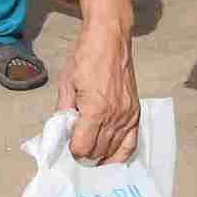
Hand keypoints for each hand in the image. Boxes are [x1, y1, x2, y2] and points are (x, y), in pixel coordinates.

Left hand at [57, 0, 138, 165]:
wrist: (109, 38)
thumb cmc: (85, 57)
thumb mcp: (66, 83)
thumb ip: (63, 111)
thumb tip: (60, 133)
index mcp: (95, 110)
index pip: (82, 148)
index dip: (71, 149)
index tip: (66, 144)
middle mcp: (115, 117)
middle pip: (97, 153)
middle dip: (84, 154)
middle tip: (74, 147)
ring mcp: (128, 116)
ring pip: (113, 151)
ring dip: (100, 155)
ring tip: (89, 152)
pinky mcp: (135, 112)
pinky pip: (132, 143)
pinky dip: (121, 154)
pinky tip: (111, 159)